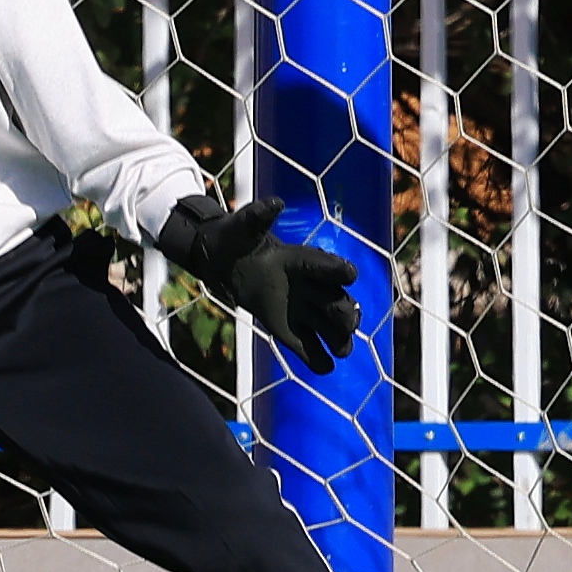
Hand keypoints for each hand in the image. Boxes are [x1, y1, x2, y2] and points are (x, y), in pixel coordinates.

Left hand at [153, 195, 359, 376]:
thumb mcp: (244, 225)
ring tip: (342, 350)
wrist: (222, 259)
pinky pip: (305, 346)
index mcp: (302, 260)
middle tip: (348, 321)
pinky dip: (315, 358)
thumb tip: (275, 204)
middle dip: (345, 311)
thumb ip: (259, 216)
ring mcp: (299, 308)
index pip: (327, 266)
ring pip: (328, 326)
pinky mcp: (285, 328)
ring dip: (338, 338)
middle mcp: (308, 286)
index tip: (349, 275)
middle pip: (336, 301)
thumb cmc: (236, 237)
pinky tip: (324, 367)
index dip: (338, 270)